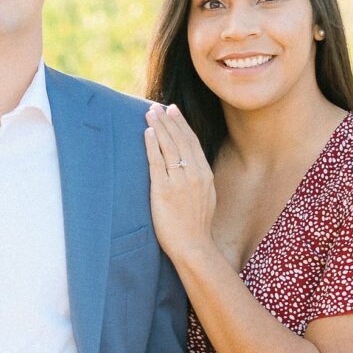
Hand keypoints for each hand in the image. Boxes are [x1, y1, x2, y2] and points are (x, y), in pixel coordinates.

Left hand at [145, 102, 216, 264]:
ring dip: (158, 127)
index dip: (182, 124)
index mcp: (204, 175)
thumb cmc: (196, 226)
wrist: (193, 246)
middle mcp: (194, 174)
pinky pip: (157, 162)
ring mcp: (179, 181)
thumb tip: (189, 166)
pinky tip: (147, 132)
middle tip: (158, 106)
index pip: (192, 142)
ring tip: (149, 113)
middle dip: (168, 120)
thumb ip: (198, 180)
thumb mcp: (205, 198)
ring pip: (168, 147)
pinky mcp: (164, 190)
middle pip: (180, 140)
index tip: (173, 111)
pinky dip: (152, 145)